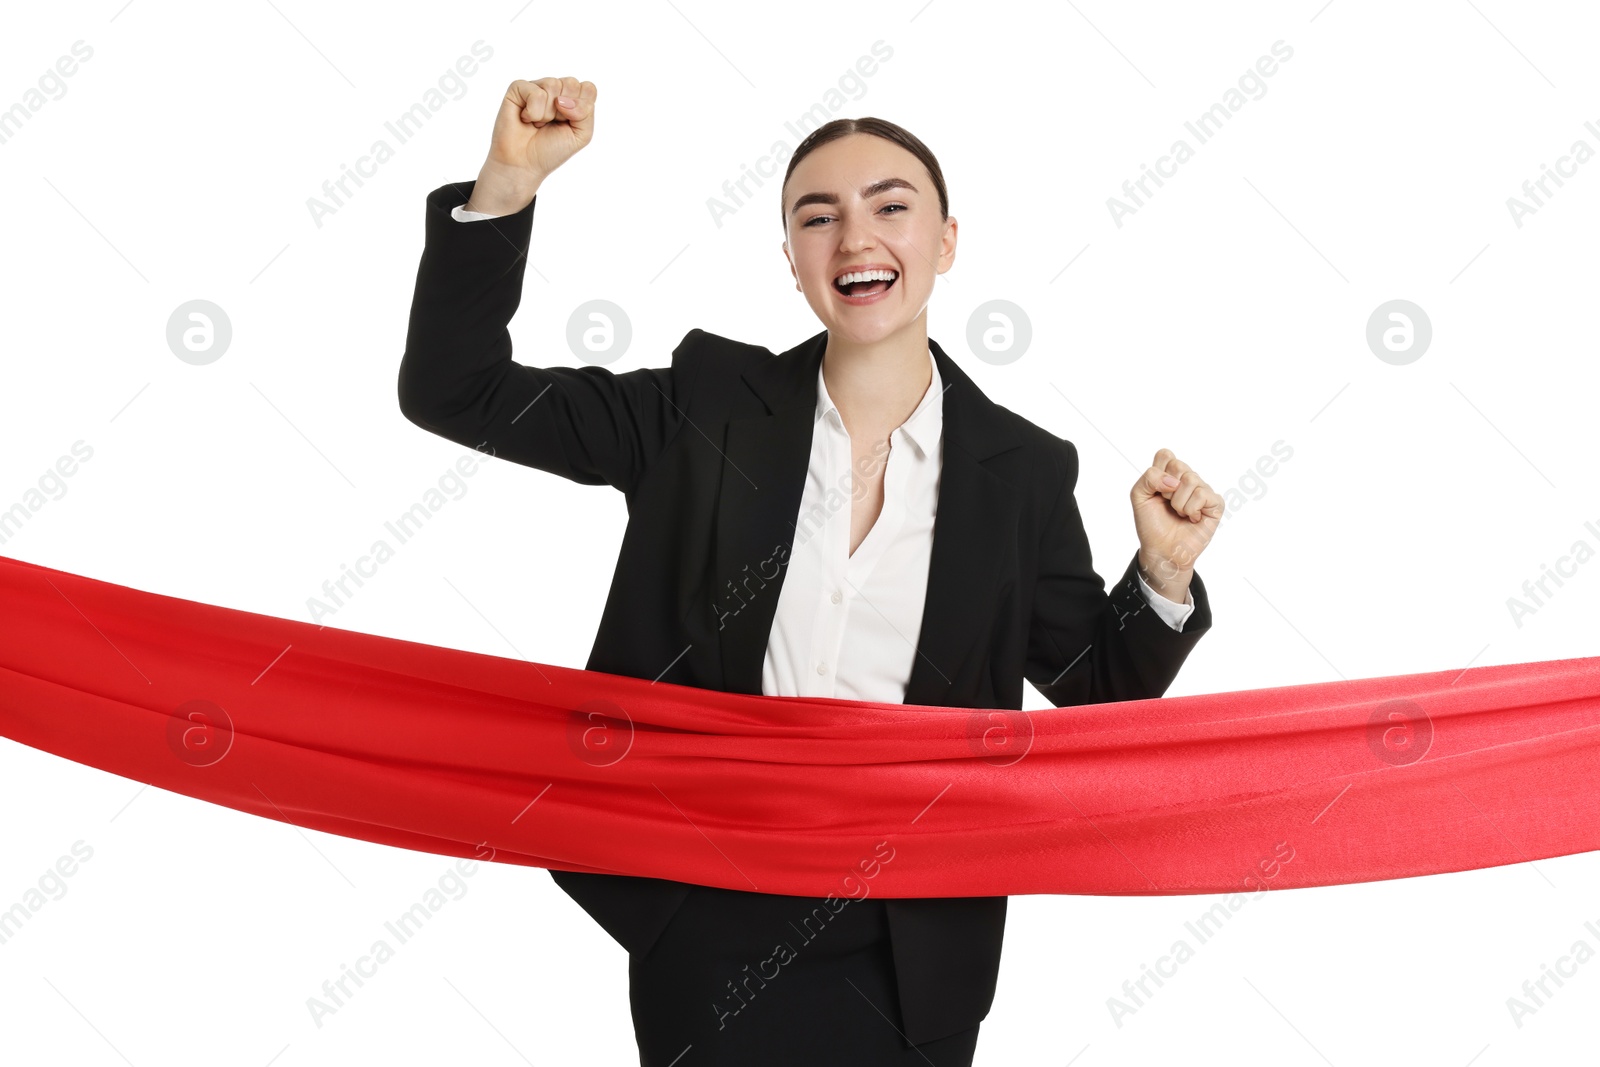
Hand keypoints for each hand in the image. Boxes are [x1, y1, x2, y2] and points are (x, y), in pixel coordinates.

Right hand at [466, 76, 596, 214]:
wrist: (524, 164)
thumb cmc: (551, 150)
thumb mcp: (581, 135)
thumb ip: (586, 113)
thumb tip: (563, 100)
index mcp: (573, 98)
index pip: (588, 88)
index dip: (582, 108)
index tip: (570, 123)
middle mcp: (555, 90)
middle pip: (571, 83)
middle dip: (564, 111)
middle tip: (552, 124)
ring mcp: (537, 87)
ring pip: (553, 85)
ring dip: (547, 113)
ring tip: (539, 123)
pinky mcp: (518, 88)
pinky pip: (535, 92)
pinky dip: (533, 112)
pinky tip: (526, 119)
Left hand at [1130, 449, 1222, 600]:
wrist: (1161, 549)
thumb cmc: (1151, 524)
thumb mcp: (1138, 496)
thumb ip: (1148, 478)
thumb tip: (1173, 480)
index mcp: (1169, 474)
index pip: (1166, 455)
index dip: (1158, 473)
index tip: (1156, 492)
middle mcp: (1187, 479)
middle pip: (1178, 465)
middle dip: (1166, 489)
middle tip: (1167, 504)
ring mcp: (1202, 490)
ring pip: (1191, 479)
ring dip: (1179, 502)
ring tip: (1180, 513)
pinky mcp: (1215, 503)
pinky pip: (1203, 494)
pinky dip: (1192, 509)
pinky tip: (1192, 518)